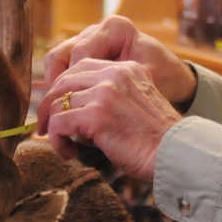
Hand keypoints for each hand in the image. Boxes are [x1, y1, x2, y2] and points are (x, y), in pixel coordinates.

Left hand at [36, 58, 182, 179]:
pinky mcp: (96, 115)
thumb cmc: (157, 140)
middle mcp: (115, 74)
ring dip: (54, 128)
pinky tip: (69, 153)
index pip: (80, 67)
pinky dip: (57, 141)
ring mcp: (105, 93)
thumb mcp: (136, 106)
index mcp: (126, 69)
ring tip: (64, 147)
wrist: (176, 153)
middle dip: (48, 106)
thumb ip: (111, 99)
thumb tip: (73, 113)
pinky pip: (59, 123)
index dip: (62, 89)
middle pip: (63, 82)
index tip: (57, 110)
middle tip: (46, 129)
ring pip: (57, 103)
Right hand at [43, 15, 196, 109]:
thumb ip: (119, 86)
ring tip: (57, 114)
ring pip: (57, 60)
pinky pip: (63, 67)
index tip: (70, 110)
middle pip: (61, 55)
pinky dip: (61, 87)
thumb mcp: (146, 81)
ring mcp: (89, 40)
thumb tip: (87, 105)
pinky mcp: (85, 53)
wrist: (174, 77)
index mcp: (116, 29)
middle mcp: (98, 30)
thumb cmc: (165, 78)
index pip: (81, 55)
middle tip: (56, 114)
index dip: (72, 84)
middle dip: (56, 87)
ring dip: (55, 88)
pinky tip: (65, 109)